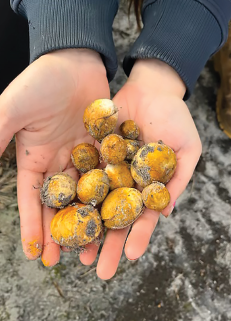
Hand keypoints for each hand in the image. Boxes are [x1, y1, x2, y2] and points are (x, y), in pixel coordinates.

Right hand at [0, 49, 109, 265]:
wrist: (76, 59)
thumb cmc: (40, 82)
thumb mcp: (11, 110)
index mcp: (34, 160)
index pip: (35, 201)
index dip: (35, 228)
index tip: (38, 256)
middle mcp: (61, 162)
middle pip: (66, 204)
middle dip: (70, 232)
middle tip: (77, 261)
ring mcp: (86, 155)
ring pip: (93, 194)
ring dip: (97, 218)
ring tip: (104, 245)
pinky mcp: (109, 146)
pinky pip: (115, 173)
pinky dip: (120, 191)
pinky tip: (129, 211)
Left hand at [81, 59, 201, 279]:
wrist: (152, 87)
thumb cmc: (176, 118)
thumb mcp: (188, 149)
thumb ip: (179, 179)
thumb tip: (167, 213)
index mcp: (150, 187)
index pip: (143, 217)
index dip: (137, 236)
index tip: (130, 256)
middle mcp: (127, 184)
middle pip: (116, 219)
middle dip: (108, 244)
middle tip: (100, 272)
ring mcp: (108, 171)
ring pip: (94, 204)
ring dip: (86, 229)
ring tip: (75, 252)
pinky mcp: (92, 154)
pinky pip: (79, 176)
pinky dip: (71, 196)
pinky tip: (60, 213)